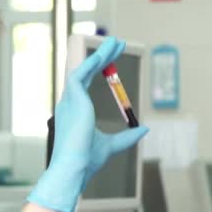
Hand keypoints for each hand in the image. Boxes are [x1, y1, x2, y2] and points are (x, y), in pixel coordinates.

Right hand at [26, 36, 148, 211]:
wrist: (75, 169)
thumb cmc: (87, 161)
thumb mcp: (112, 145)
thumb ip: (127, 137)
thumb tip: (143, 129)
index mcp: (74, 114)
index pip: (85, 85)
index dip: (98, 70)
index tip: (112, 60)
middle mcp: (69, 105)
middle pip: (84, 73)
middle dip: (101, 58)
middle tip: (116, 45)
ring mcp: (68, 101)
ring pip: (82, 70)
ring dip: (98, 55)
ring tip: (114, 43)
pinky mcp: (72, 99)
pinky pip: (79, 74)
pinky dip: (90, 62)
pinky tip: (103, 54)